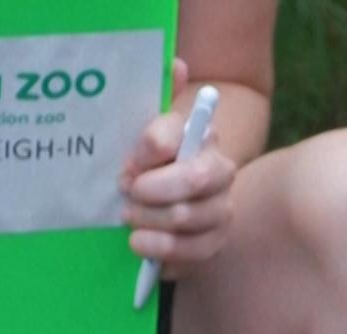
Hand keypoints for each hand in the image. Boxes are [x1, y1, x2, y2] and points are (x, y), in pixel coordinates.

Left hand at [119, 59, 235, 278]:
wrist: (163, 201)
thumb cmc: (151, 163)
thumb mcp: (147, 129)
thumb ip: (159, 99)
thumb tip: (176, 65)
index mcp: (203, 137)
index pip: (175, 137)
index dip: (146, 153)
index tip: (126, 167)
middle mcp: (220, 173)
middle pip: (191, 182)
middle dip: (151, 194)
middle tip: (125, 197)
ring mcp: (219, 212)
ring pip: (188, 221)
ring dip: (151, 224)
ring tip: (129, 223)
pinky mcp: (212, 246)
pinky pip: (191, 255)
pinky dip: (160, 252)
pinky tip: (140, 245)